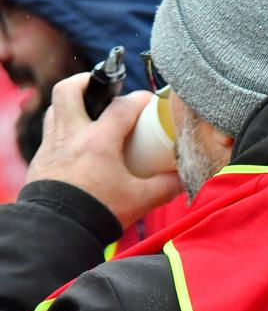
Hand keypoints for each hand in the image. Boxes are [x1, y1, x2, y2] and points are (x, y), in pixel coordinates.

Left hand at [26, 73, 182, 229]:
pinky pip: (50, 131)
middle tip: (104, 87)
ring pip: (56, 107)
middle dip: (88, 81)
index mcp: (99, 141)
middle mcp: (72, 135)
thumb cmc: (100, 211)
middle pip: (71, 90)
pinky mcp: (42, 158)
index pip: (122, 107)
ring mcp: (53, 145)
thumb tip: (183, 178)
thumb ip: (165, 187)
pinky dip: (64, 127)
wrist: (60, 229)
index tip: (151, 102)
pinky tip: (76, 139)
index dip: (140, 99)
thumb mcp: (141, 200)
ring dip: (73, 103)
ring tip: (89, 110)